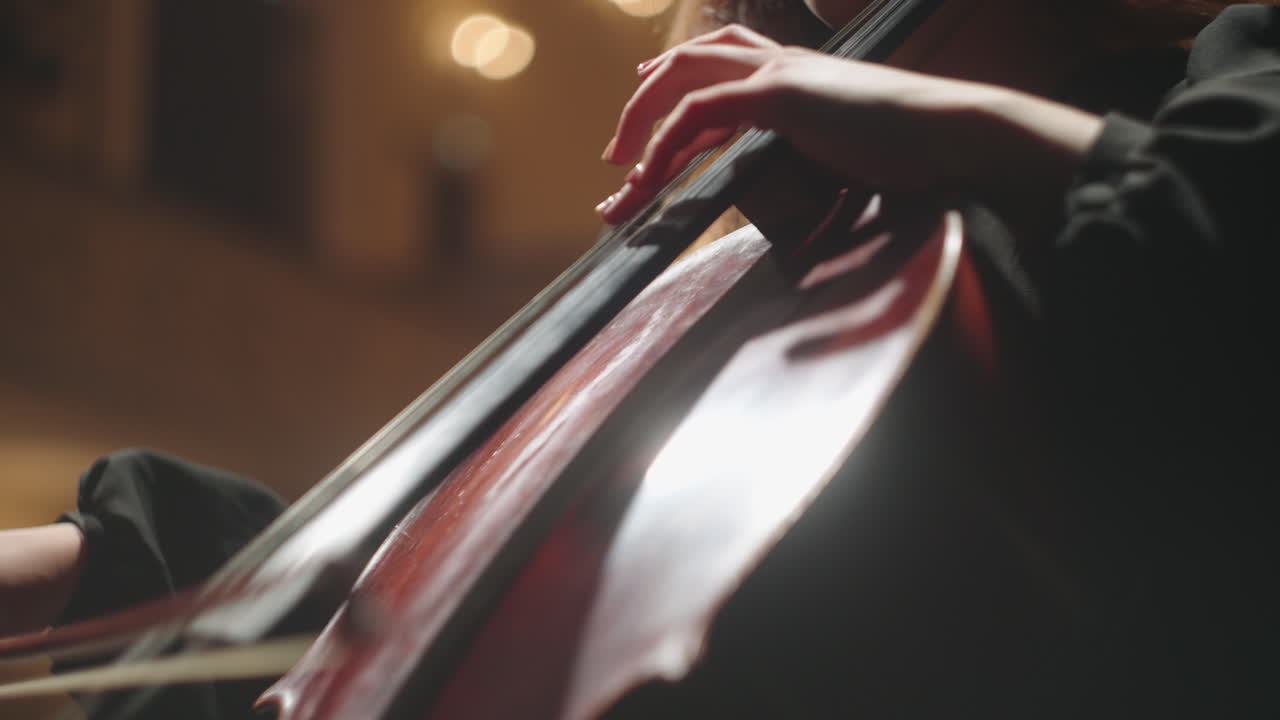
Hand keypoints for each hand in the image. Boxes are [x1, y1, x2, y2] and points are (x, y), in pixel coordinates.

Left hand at [596, 24, 1102, 224]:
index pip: (720, 65)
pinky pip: (699, 111)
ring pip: (682, 82)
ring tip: (620, 171)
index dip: (676, 87)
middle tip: (617, 152)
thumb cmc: (914, 152)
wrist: (952, 134)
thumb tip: (805, 193)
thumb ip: (817, 161)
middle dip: (644, 103)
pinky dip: (665, 143)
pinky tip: (650, 173)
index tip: (648, 120)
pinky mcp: (779, 95)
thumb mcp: (850, 153)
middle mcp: (782, 64)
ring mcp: (779, 74)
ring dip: (641, 126)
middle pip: (690, 62)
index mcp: (798, 74)